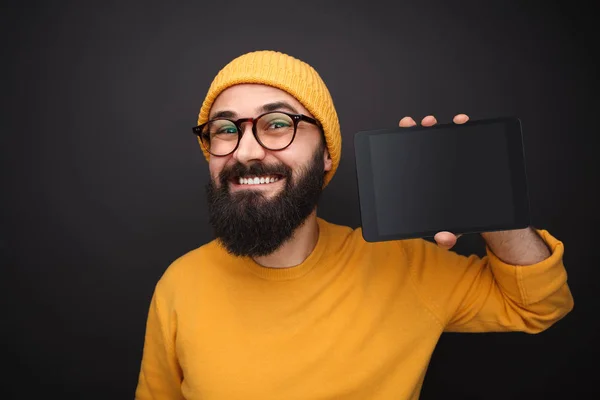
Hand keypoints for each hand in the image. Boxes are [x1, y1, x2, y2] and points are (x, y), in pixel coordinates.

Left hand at [398, 113, 469, 249]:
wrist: (485, 219)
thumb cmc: (458, 222)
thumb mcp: (451, 231)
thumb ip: (446, 236)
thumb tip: (444, 238)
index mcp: (421, 181)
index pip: (407, 158)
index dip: (401, 142)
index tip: (404, 129)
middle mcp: (433, 167)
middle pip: (423, 143)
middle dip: (420, 129)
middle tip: (421, 124)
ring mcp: (451, 161)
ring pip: (444, 138)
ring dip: (445, 126)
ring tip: (450, 121)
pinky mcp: (469, 158)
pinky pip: (466, 140)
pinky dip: (465, 129)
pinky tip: (464, 122)